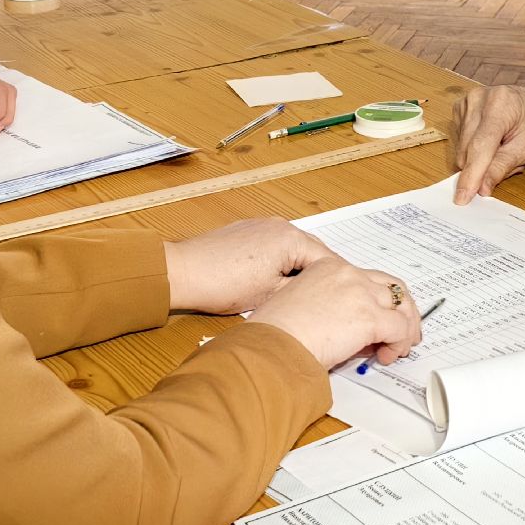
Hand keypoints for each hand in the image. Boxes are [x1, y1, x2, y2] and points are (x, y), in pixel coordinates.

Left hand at [164, 218, 337, 313]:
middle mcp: (280, 225)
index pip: (327, 260)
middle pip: (312, 251)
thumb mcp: (270, 295)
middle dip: (318, 274)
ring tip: (297, 292)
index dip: (334, 283)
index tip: (341, 298)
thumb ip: (302, 291)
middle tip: (324, 298)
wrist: (183, 272)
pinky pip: (276, 245)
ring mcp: (263, 225)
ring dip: (298, 268)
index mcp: (290, 238)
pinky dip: (281, 261)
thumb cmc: (220, 283)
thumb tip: (319, 295)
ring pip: (294, 249)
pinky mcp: (249, 230)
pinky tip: (274, 279)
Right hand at [248, 257, 421, 369]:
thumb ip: (334, 311)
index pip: (368, 279)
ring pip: (402, 306)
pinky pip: (400, 329)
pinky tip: (387, 357)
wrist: (270, 346)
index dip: (379, 302)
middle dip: (403, 310)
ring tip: (399, 348)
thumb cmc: (275, 334)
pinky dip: (399, 344)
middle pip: (392, 287)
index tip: (380, 322)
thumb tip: (356, 334)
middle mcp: (348, 274)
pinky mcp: (369, 317)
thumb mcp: (306, 309)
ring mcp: (360, 293)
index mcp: (328, 267)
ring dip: (406, 328)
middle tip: (404, 332)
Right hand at [451, 84, 524, 204]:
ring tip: (502, 149)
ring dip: (478, 158)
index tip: (463, 198)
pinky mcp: (462, 106)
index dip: (471, 175)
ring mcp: (468, 100)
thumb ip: (502, 167)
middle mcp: (479, 98)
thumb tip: (481, 188)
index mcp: (500, 105)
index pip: (479, 147)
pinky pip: (461, 138)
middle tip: (506, 165)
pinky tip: (492, 141)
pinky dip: (474, 147)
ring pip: (461, 146)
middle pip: (467, 149)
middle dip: (480, 167)